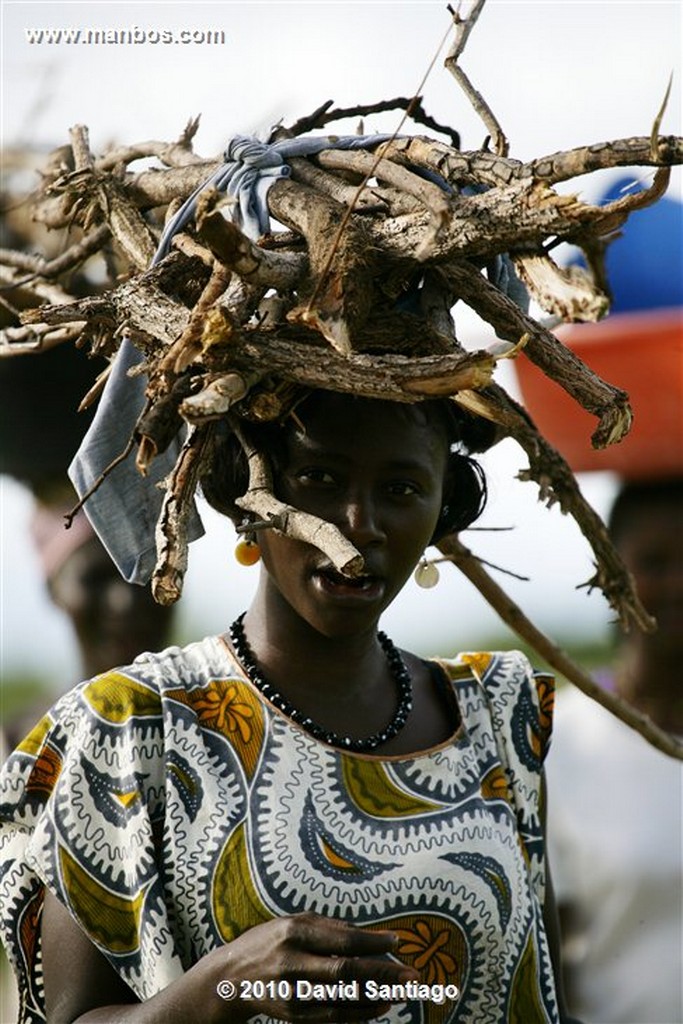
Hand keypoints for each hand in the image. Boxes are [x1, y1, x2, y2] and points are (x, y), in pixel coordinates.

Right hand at [199, 912, 419, 1022]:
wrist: (231, 977)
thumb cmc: (271, 940)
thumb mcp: (295, 921)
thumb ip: (331, 928)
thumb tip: (372, 938)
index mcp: (294, 931)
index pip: (342, 939)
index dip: (372, 942)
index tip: (397, 942)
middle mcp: (292, 962)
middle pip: (346, 971)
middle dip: (383, 973)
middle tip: (413, 974)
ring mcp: (292, 992)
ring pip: (343, 998)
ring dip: (378, 995)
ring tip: (403, 990)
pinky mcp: (294, 1015)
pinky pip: (334, 1016)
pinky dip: (361, 1013)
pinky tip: (381, 1006)